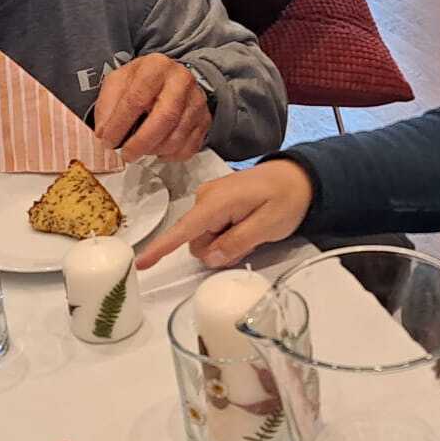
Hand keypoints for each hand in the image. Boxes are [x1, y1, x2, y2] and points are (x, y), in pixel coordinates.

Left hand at [94, 54, 210, 163]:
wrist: (170, 79)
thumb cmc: (142, 82)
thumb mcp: (118, 82)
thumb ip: (107, 106)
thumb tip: (105, 133)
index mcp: (156, 66)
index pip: (137, 99)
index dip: (119, 124)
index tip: (107, 141)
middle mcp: (182, 81)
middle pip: (165, 118)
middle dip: (141, 142)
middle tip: (127, 154)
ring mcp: (197, 101)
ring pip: (178, 136)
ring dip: (154, 150)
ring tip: (140, 150)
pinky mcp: (205, 119)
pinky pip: (190, 147)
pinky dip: (171, 156)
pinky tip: (158, 151)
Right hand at [136, 160, 312, 269]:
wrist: (298, 177)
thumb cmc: (287, 197)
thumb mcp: (267, 225)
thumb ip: (237, 242)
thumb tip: (209, 258)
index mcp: (217, 201)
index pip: (184, 229)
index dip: (162, 248)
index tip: (141, 263)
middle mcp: (206, 198)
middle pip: (196, 242)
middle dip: (218, 249)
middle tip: (250, 239)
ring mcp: (209, 199)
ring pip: (204, 239)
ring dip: (224, 243)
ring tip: (251, 229)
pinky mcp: (214, 204)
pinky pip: (211, 230)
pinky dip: (226, 235)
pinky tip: (245, 226)